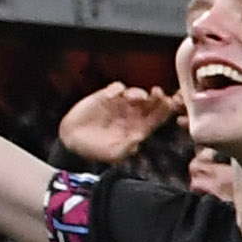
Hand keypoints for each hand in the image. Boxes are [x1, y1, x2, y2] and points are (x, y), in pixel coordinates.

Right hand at [54, 80, 181, 167]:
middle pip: (151, 102)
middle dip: (157, 97)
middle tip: (158, 93)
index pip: (159, 116)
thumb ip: (127, 147)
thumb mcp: (113, 153)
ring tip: (135, 97)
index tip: (168, 104)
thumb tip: (139, 138)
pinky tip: (113, 96)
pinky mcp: (105, 97)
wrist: (73, 142)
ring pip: (136, 93)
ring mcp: (120, 104)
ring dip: (138, 93)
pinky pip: (116, 88)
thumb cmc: (96, 151)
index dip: (166, 109)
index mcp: (140, 127)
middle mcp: (133, 114)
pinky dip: (117, 89)